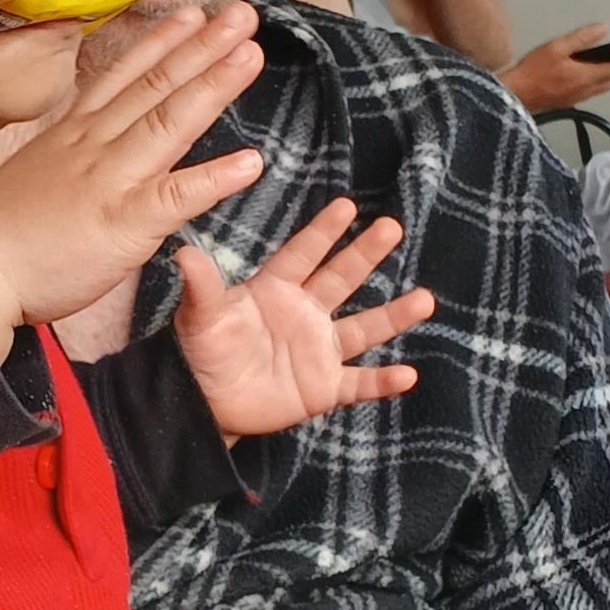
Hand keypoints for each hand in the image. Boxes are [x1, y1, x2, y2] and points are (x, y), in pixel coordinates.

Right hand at [0, 5, 264, 355]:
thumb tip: (98, 146)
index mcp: (75, 133)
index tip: (194, 14)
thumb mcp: (38, 170)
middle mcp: (95, 144)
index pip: (124, 77)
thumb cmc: (3, 231)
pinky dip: (215, 178)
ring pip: (169, 122)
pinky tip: (252, 162)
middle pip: (155, 86)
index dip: (162, 43)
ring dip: (214, 85)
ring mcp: (111, 178)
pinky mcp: (124, 221)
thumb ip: (75, 153)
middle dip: (202, 47)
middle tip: (244, 13)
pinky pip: (177, 196)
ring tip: (252, 53)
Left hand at [172, 200, 433, 436]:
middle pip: (342, 279)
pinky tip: (408, 374)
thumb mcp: (199, 318)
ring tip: (426, 299)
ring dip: (394, 316)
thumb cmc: (200, 353)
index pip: (304, 254)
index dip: (324, 231)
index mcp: (275, 290)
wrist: (203, 403)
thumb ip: (202, 287)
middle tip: (392, 227)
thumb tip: (183, 252)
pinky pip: (358, 382)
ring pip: (364, 328)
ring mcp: (318, 350)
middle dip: (366, 254)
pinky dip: (382, 382)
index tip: (347, 205)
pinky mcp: (323, 387)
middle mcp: (304, 314)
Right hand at [501, 25, 609, 117]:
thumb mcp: (556, 48)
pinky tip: (584, 78)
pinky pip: (587, 93)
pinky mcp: (567, 103)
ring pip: (599, 89)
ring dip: (606, 79)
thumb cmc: (534, 70)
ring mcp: (576, 99)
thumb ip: (581, 38)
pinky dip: (592, 85)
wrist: (515, 96)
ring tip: (605, 68)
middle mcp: (586, 90)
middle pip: (609, 81)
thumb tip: (603, 29)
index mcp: (586, 75)